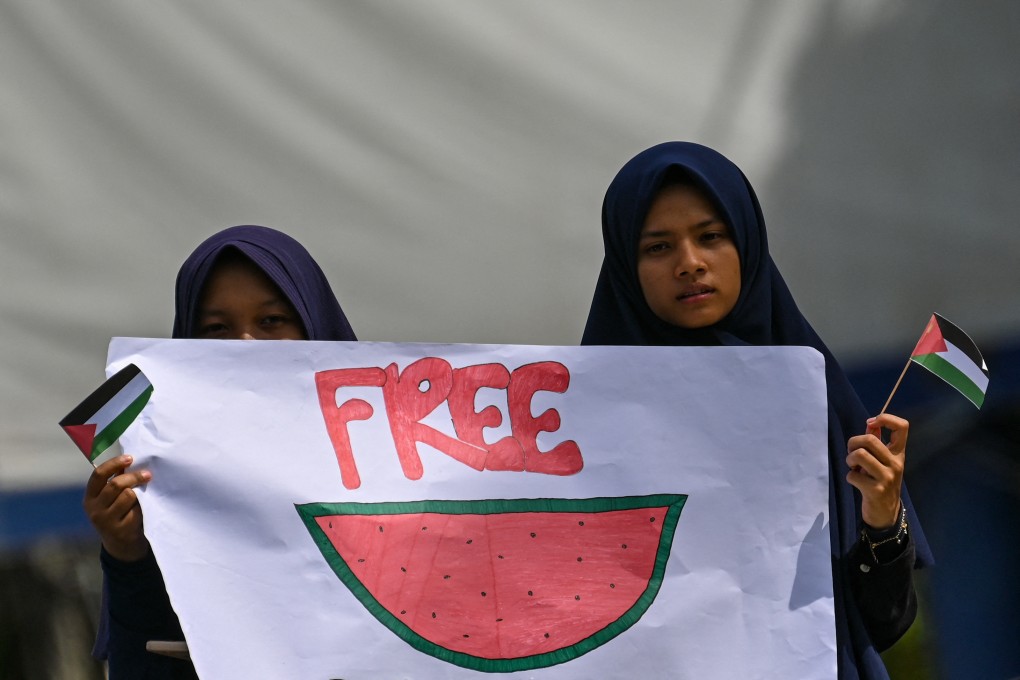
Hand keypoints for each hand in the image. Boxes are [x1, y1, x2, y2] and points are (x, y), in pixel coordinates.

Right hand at [83, 454, 151, 561]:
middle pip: (116, 484)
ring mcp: (106, 521)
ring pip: (128, 496)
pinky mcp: (120, 530)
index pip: (98, 475)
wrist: (121, 543)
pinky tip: (143, 508)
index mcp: (90, 497)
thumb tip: (129, 460)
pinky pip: (136, 510)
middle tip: (148, 474)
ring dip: (139, 493)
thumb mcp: (110, 498)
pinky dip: (142, 506)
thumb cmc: (117, 513)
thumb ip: (115, 480)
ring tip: (143, 495)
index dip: (114, 463)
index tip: (130, 458)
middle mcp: (94, 509)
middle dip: (134, 477)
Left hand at [845, 413, 906, 529]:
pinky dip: (849, 477)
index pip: (902, 427)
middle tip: (851, 453)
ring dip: (849, 460)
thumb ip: (876, 443)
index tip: (871, 423)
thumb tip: (870, 423)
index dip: (885, 418)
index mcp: (899, 454)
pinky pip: (853, 475)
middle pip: (870, 440)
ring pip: (859, 455)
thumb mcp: (882, 462)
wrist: (886, 513)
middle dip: (853, 443)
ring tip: (853, 467)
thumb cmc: (880, 482)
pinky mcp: (876, 490)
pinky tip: (856, 482)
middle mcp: (896, 464)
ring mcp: (887, 477)